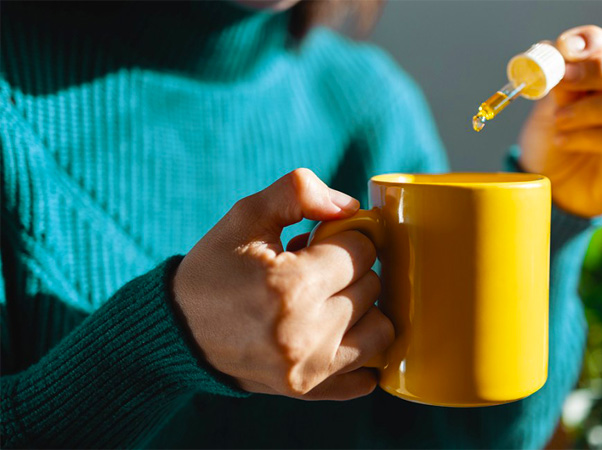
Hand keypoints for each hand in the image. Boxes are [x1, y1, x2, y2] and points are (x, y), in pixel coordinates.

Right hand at [172, 169, 393, 399]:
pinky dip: (361, 353)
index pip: (361, 251)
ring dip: (362, 310)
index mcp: (290, 286)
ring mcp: (308, 369)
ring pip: (381, 329)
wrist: (178, 331)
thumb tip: (350, 206)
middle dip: (350, 271)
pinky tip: (337, 335)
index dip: (344, 238)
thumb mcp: (246, 216)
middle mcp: (304, 334)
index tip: (318, 243)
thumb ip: (299, 192)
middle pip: (372, 287)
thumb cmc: (215, 269)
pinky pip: (367, 376)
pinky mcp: (308, 391)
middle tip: (315, 270)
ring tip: (326, 301)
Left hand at [519, 25, 601, 217]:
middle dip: (599, 71)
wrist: (553, 188)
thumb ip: (557, 85)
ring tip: (560, 120)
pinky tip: (565, 141)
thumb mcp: (548, 110)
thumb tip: (551, 53)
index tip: (562, 49)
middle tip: (564, 79)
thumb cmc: (554, 144)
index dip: (589, 44)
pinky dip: (592, 138)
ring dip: (593, 108)